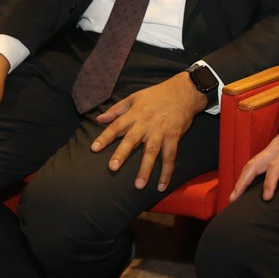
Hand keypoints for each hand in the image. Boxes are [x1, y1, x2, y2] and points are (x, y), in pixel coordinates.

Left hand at [90, 73, 206, 191]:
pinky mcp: (174, 138)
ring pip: (151, 152)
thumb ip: (117, 109)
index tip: (94, 148)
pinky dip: (167, 172)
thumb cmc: (157, 95)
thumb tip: (99, 119)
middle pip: (132, 140)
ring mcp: (160, 132)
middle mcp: (146, 124)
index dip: (105, 137)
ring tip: (139, 185)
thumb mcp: (135, 97)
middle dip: (122, 154)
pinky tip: (162, 186)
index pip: (116, 126)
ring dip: (145, 169)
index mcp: (135, 114)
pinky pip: (170, 157)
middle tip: (112, 167)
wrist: (184, 92)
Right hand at [230, 114, 278, 202]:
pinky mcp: (271, 149)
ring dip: (241, 178)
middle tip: (234, 199)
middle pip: (255, 163)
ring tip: (233, 196)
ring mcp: (272, 146)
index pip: (276, 164)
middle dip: (243, 181)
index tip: (267, 196)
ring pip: (252, 162)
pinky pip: (256, 161)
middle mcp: (277, 145)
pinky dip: (247, 173)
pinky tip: (244, 185)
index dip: (270, 180)